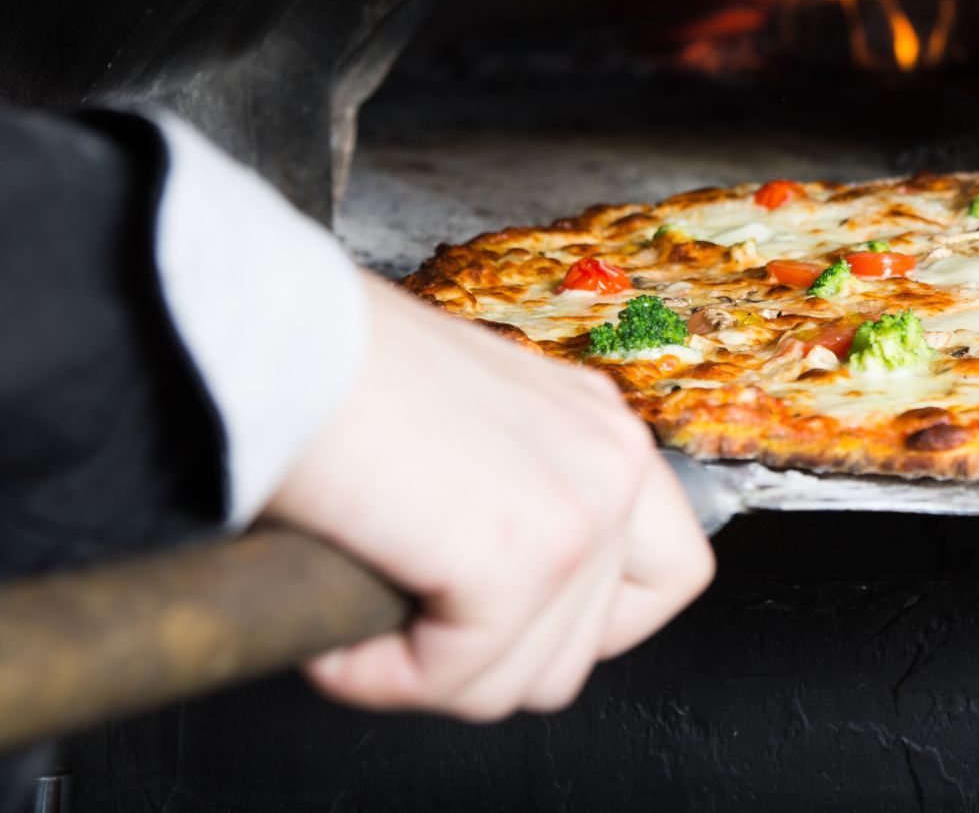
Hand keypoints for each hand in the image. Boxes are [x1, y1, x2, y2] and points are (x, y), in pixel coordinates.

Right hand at [263, 273, 712, 719]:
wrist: (272, 337)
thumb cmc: (328, 371)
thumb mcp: (460, 430)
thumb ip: (504, 496)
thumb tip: (486, 598)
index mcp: (597, 426)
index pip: (667, 573)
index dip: (578, 629)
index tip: (496, 626)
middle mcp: (612, 457)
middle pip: (586, 647)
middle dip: (481, 659)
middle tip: (401, 618)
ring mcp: (582, 508)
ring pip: (528, 680)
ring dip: (428, 672)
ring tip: (362, 605)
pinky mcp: (525, 554)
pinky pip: (462, 679)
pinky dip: (381, 675)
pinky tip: (339, 628)